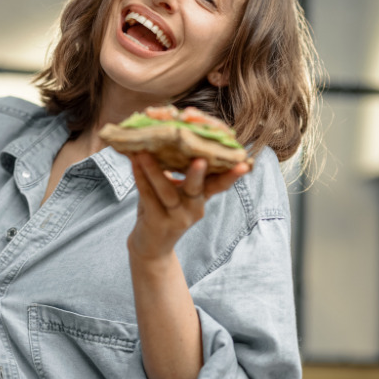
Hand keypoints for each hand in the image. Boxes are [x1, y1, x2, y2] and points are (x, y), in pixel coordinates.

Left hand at [127, 152, 249, 261]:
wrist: (151, 245)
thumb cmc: (164, 209)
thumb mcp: (177, 190)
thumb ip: (178, 168)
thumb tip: (171, 133)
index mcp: (202, 197)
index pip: (220, 183)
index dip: (232, 174)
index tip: (245, 162)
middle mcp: (194, 209)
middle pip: (198, 188)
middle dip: (198, 174)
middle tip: (200, 160)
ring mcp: (177, 218)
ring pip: (168, 193)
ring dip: (155, 171)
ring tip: (144, 152)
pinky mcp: (158, 223)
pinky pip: (148, 198)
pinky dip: (140, 179)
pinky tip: (134, 163)